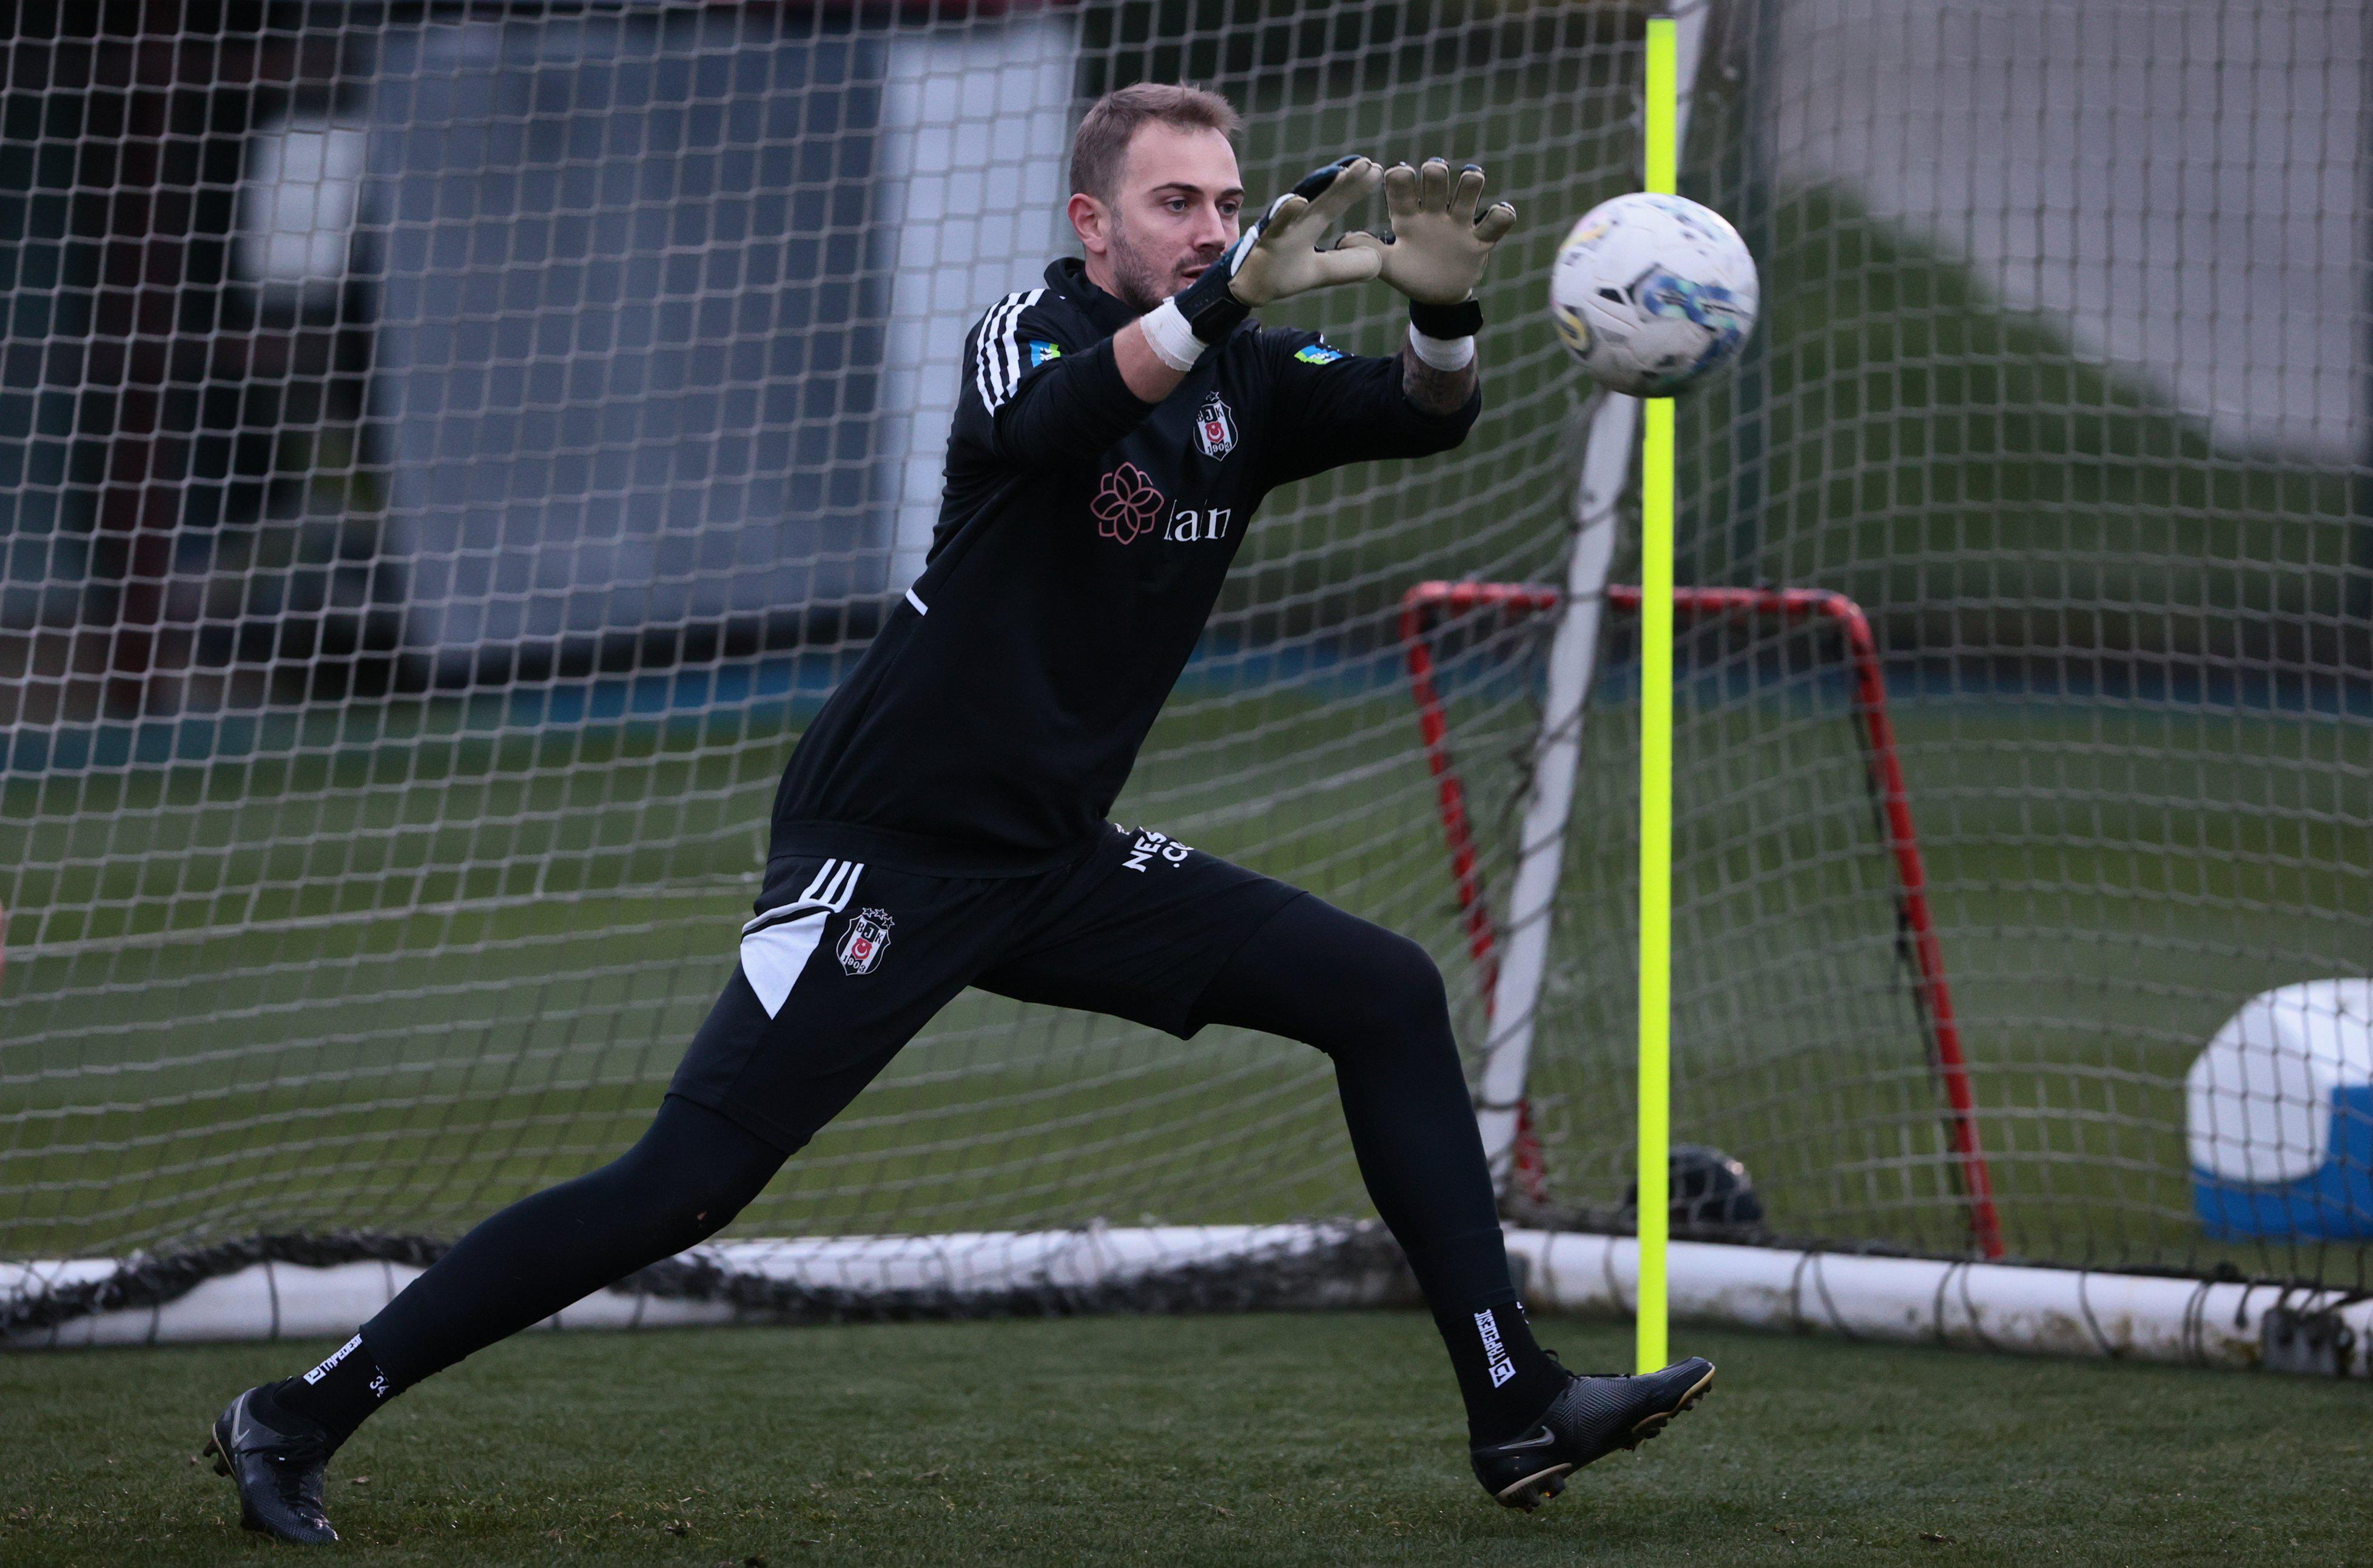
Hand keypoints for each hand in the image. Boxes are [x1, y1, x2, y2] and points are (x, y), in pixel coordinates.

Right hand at [1216, 155, 1384, 306]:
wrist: (1248, 288)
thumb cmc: (1281, 272)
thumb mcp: (1321, 273)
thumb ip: (1348, 266)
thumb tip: (1377, 260)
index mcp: (1310, 223)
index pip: (1336, 201)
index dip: (1356, 187)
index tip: (1377, 171)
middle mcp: (1297, 220)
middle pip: (1326, 198)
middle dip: (1347, 181)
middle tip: (1370, 164)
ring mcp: (1281, 228)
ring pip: (1303, 205)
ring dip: (1321, 190)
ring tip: (1343, 173)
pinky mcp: (1266, 241)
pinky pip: (1275, 225)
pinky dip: (1285, 213)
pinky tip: (1297, 202)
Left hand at [1341, 158, 1516, 304]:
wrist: (1437, 298)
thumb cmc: (1410, 274)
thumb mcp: (1387, 265)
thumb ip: (1368, 250)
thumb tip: (1340, 241)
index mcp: (1408, 216)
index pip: (1402, 186)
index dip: (1401, 177)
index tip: (1398, 173)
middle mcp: (1434, 212)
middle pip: (1436, 179)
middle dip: (1435, 171)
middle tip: (1433, 172)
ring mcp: (1459, 224)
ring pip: (1468, 190)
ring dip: (1470, 182)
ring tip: (1471, 179)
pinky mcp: (1479, 241)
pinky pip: (1495, 224)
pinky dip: (1501, 215)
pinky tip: (1500, 211)